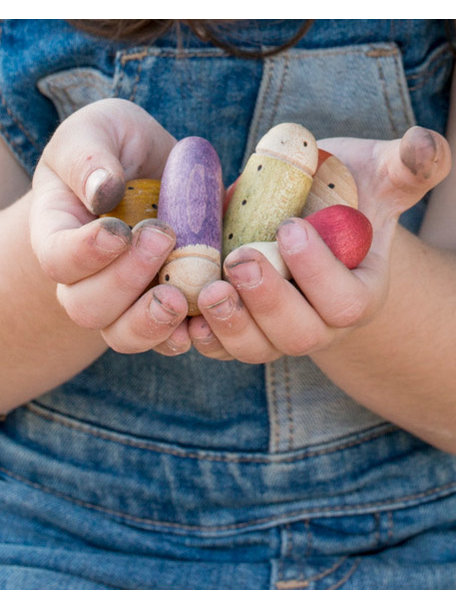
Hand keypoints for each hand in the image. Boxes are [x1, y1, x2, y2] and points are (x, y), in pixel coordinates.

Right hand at [30, 98, 190, 355]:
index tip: (120, 230)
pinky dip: (181, 337)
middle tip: (163, 238)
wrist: (152, 172)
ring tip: (180, 297)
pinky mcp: (161, 308)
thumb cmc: (118, 148)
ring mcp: (124, 300)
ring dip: (150, 323)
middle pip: (87, 306)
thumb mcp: (99, 130)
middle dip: (125, 280)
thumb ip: (90, 156)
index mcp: (60, 232)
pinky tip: (201, 321)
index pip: (57, 259)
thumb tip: (102, 190)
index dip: (85, 253)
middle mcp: (85, 277)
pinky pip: (163, 340)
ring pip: (122, 335)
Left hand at [189, 126, 450, 362]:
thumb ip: (407, 166)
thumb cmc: (343, 197)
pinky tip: (182, 312)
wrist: (306, 220)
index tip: (290, 227)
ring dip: (231, 324)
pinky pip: (223, 347)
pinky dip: (203, 337)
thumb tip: (424, 144)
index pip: (346, 301)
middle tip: (241, 261)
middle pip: (300, 334)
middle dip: (269, 301)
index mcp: (358, 292)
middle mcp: (320, 323)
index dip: (318, 272)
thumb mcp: (377, 177)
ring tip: (208, 290)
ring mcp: (278, 331)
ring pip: (258, 348)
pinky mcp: (243, 329)